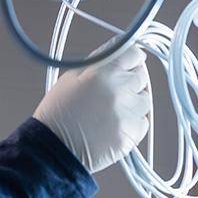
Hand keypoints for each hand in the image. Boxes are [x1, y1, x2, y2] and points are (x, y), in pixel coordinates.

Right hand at [32, 45, 151, 173]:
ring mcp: (126, 114)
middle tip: (114, 92)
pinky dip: (133, 123)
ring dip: (133, 103)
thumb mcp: (71, 77)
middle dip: (131, 82)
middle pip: (141, 77)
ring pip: (144, 101)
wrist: (53, 148)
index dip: (132, 59)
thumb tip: (117, 48)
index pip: (133, 54)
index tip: (130, 64)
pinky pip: (143, 123)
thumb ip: (99, 61)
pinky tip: (113, 125)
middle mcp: (119, 90)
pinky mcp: (130, 135)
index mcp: (104, 72)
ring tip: (111, 111)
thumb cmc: (58, 113)